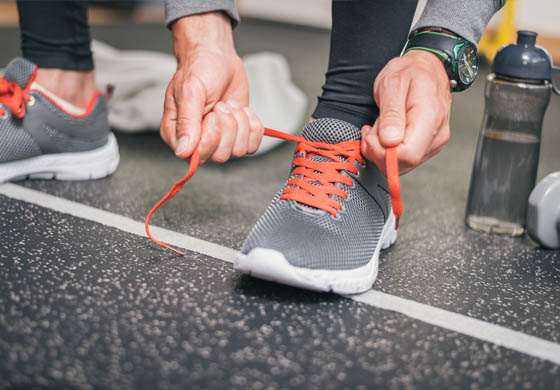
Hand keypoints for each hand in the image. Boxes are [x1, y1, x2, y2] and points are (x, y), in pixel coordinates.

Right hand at [161, 12, 263, 162]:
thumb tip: (183, 152)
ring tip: (230, 105)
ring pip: (238, 151)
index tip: (212, 115)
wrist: (217, 57)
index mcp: (177, 135)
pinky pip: (252, 146)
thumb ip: (187, 123)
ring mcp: (220, 140)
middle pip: (219, 156)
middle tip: (221, 105)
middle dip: (228, 128)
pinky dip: (253, 126)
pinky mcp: (238, 135)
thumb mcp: (190, 92)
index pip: (195, 157)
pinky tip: (243, 110)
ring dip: (240, 124)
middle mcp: (198, 142)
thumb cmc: (198, 70)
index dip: (210, 139)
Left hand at [361, 50, 451, 174]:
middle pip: (403, 164)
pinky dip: (389, 149)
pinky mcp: (428, 145)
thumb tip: (390, 142)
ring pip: (402, 165)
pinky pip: (405, 159)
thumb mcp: (392, 84)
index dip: (382, 152)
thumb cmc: (410, 72)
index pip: (407, 155)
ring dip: (382, 150)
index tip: (371, 134)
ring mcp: (434, 141)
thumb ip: (390, 114)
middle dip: (379, 151)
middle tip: (372, 128)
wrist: (427, 67)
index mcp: (429, 118)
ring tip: (381, 126)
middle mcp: (436, 134)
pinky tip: (387, 133)